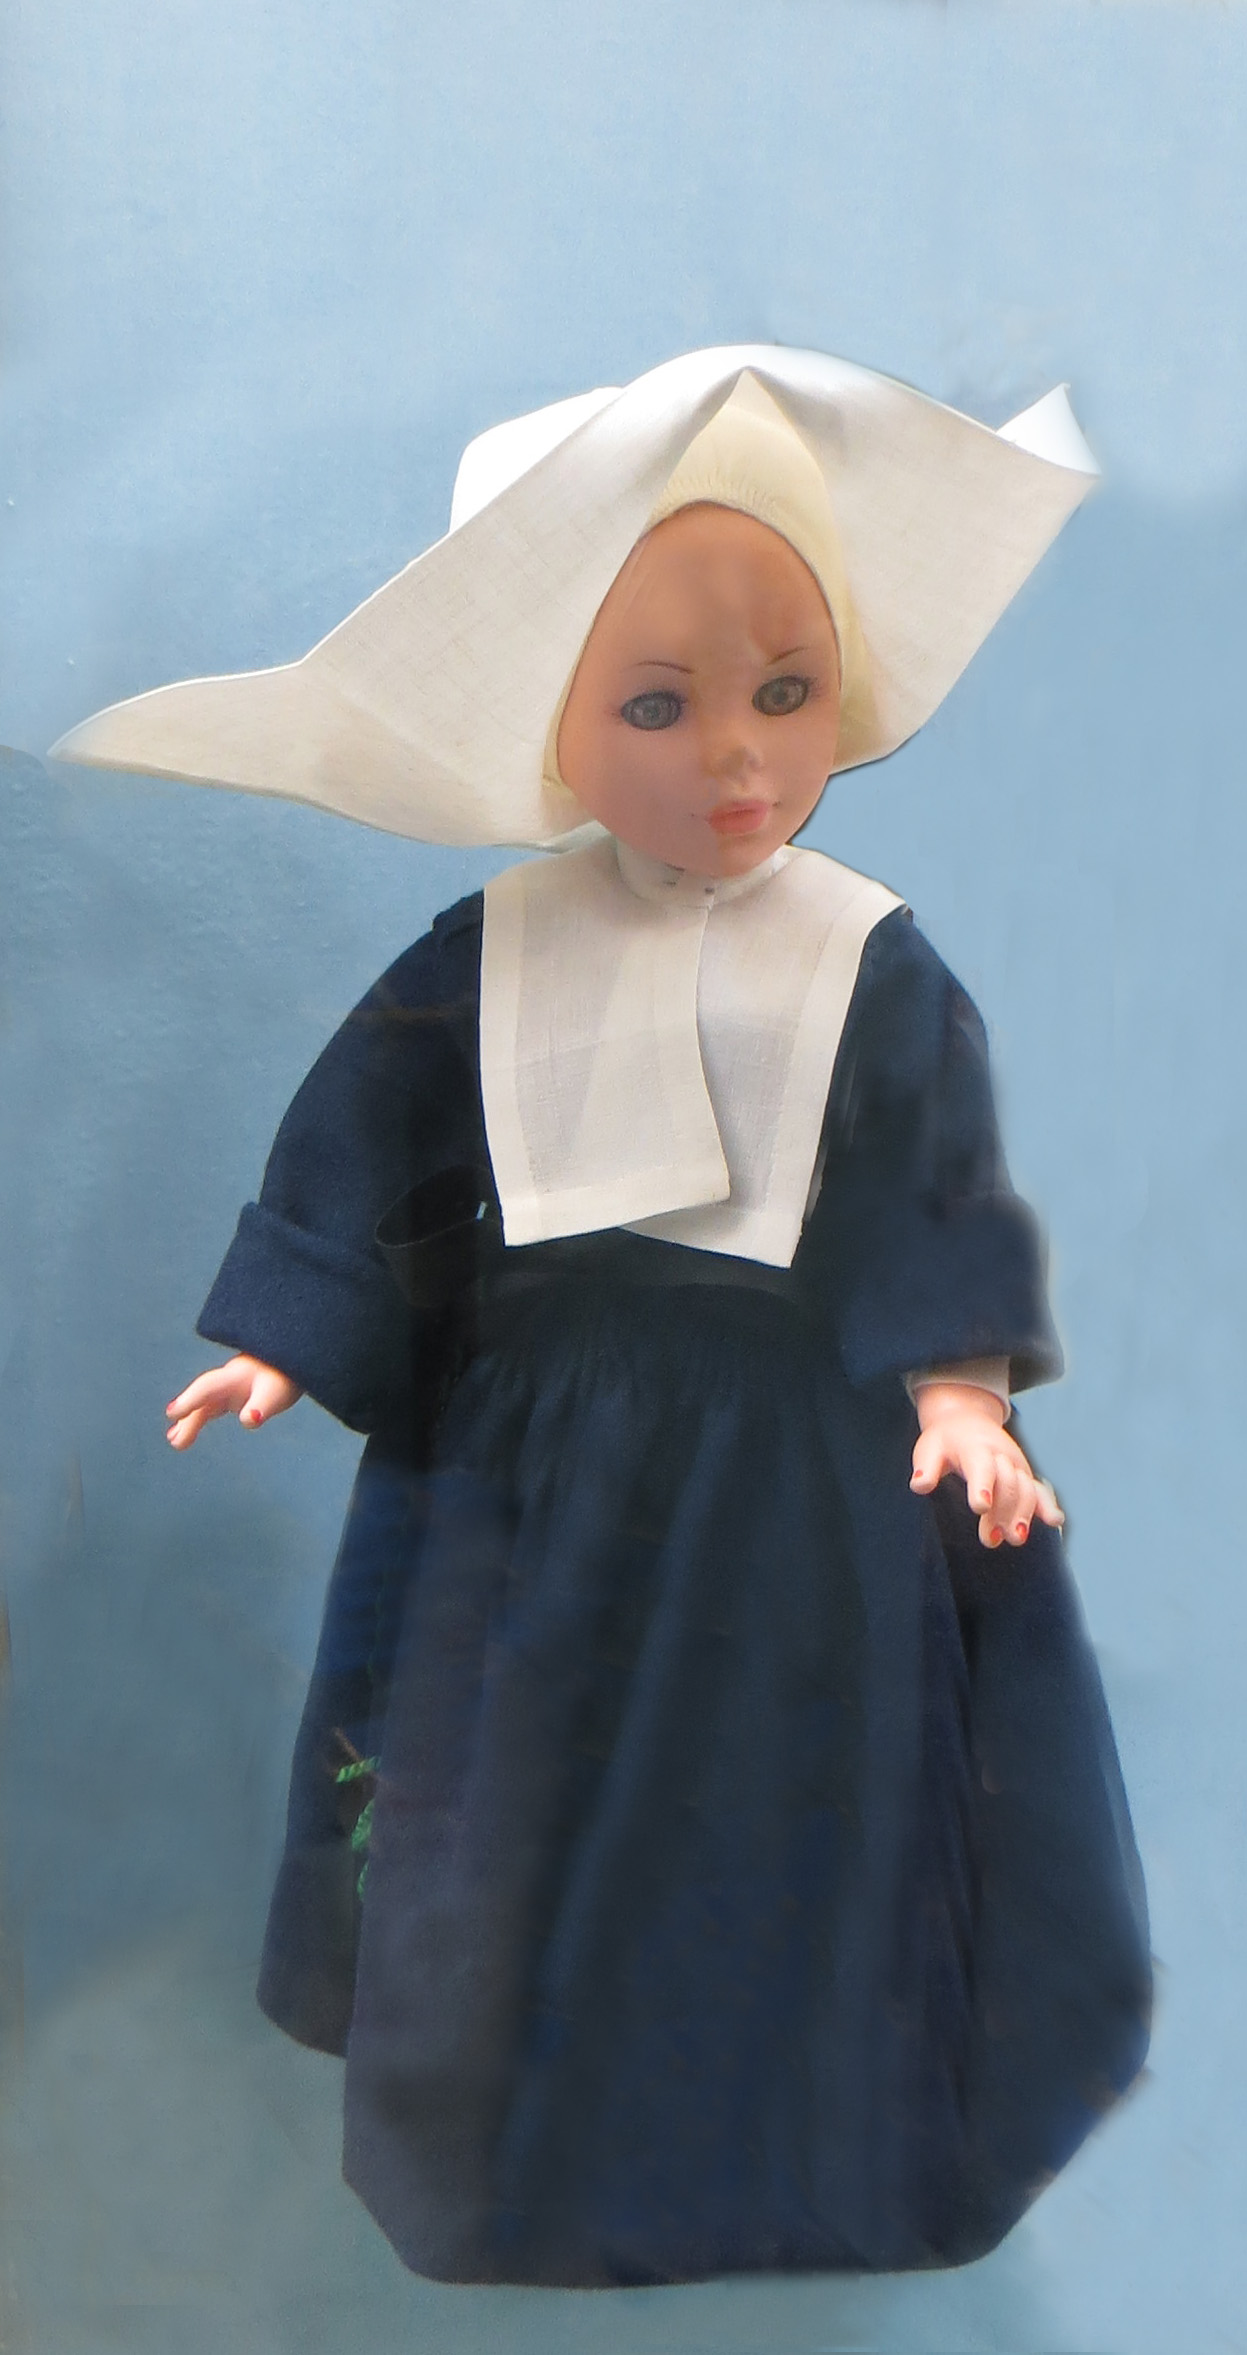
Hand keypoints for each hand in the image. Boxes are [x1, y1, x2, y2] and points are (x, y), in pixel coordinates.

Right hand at [166, 1355, 303, 1449]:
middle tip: (175, 1440)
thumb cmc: (283, 1379)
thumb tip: (249, 1420)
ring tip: (175, 1443)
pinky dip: (196, 1420)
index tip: (172, 1413)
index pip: (208, 1387)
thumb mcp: (277, 1395)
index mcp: (235, 1377)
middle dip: (188, 1416)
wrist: (290, 1362)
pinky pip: (207, 1408)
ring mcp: (226, 1387)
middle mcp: (226, 1380)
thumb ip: (261, 1407)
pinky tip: (183, 1435)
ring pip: (202, 1404)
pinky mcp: (229, 1395)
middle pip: (202, 1398)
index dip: (190, 1400)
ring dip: (188, 1422)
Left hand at [909, 1381, 1063, 1549]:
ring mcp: (1016, 1466)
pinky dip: (1047, 1505)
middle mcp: (1001, 1456)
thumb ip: (925, 1467)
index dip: (983, 1486)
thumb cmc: (945, 1440)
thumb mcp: (929, 1448)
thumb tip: (919, 1485)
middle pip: (1007, 1484)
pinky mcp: (1024, 1475)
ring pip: (1026, 1489)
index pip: (981, 1466)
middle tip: (989, 1540)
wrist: (968, 1420)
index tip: (980, 1507)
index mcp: (975, 1448)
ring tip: (1015, 1538)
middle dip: (1001, 1512)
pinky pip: (1040, 1490)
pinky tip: (1054, 1521)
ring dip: (1023, 1514)